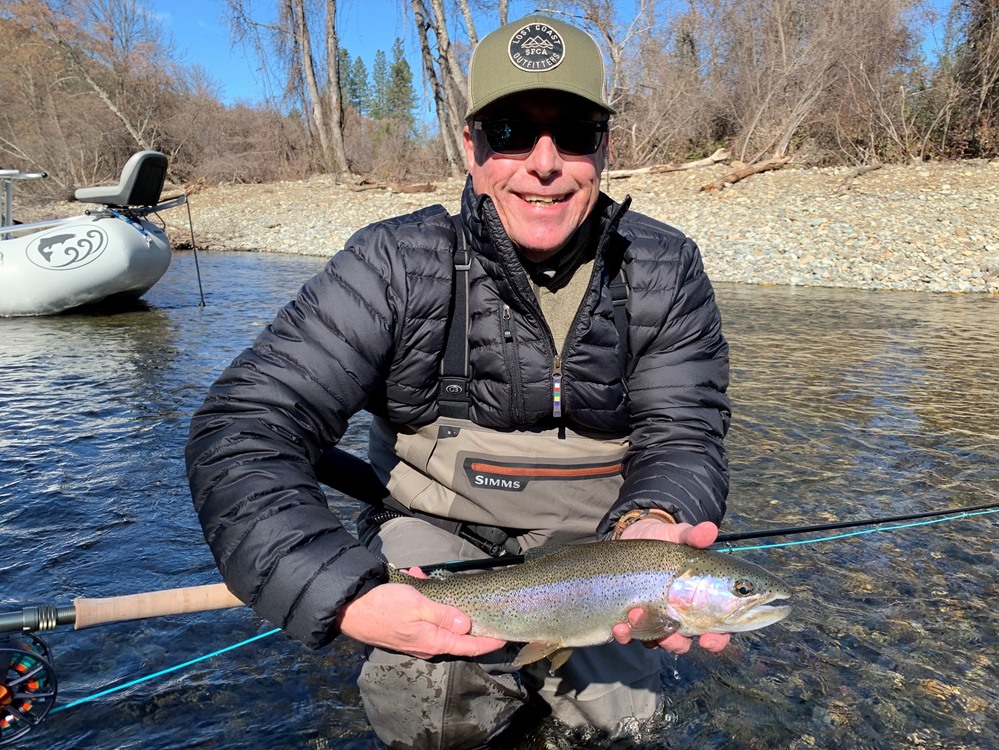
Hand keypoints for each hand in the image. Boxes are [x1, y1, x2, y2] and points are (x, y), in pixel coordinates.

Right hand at [336, 569, 506, 659]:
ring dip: (437, 600)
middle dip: (461, 613)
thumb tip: (467, 625)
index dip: (488, 642)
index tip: (504, 637)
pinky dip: (422, 596)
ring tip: (425, 580)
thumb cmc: (385, 606)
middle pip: (455, 633)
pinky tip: (415, 578)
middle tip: (468, 596)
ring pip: (437, 618)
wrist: (349, 609)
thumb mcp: (419, 606)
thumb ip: (445, 616)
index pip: (469, 646)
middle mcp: (426, 644)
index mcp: (433, 641)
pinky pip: (421, 613)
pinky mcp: (404, 629)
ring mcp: (414, 638)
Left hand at [611, 519, 730, 654]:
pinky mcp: (632, 618)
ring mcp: (655, 619)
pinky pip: (630, 636)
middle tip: (668, 631)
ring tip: (635, 615)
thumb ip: (694, 536)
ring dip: (648, 635)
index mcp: (700, 602)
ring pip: (656, 641)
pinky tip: (619, 626)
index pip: (716, 630)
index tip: (708, 640)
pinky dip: (625, 635)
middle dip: (675, 642)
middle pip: (684, 642)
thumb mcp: (679, 535)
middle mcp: (679, 616)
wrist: (633, 536)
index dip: (716, 640)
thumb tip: (710, 529)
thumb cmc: (664, 539)